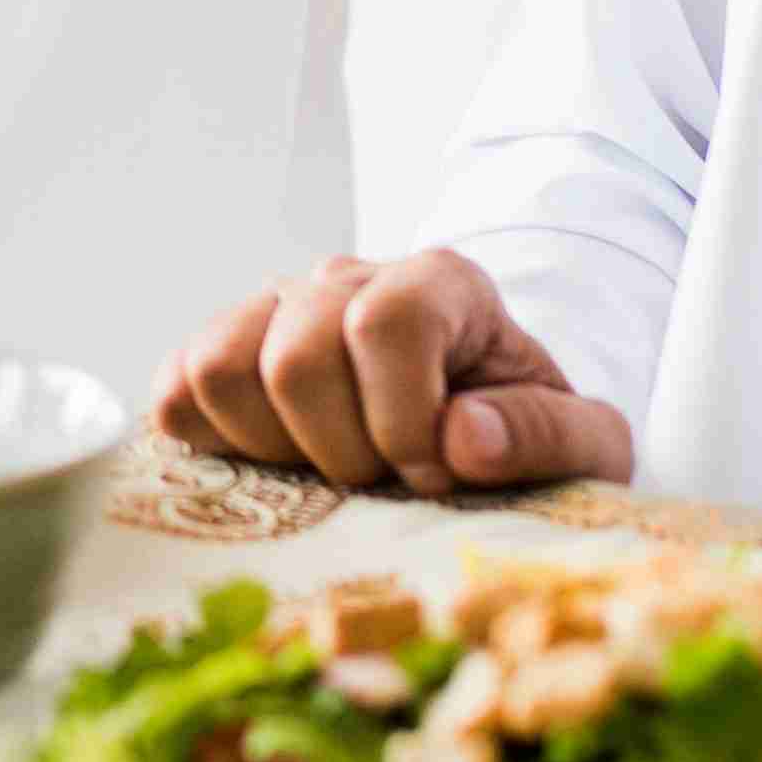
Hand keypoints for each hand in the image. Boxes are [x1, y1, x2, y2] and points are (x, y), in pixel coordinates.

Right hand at [153, 247, 631, 495]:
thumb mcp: (587, 447)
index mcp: (440, 284)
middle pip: (295, 356)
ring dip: (272, 446)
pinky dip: (212, 442)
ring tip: (328, 471)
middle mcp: (344, 280)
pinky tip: (277, 463)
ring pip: (218, 366)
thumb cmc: (525, 437)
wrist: (478, 432)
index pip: (383, 323)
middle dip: (340, 450)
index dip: (402, 419)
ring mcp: (272, 311)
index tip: (433, 476)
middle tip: (383, 482)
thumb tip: (464, 436)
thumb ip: (548, 435)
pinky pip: (174, 392)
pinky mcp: (221, 354)